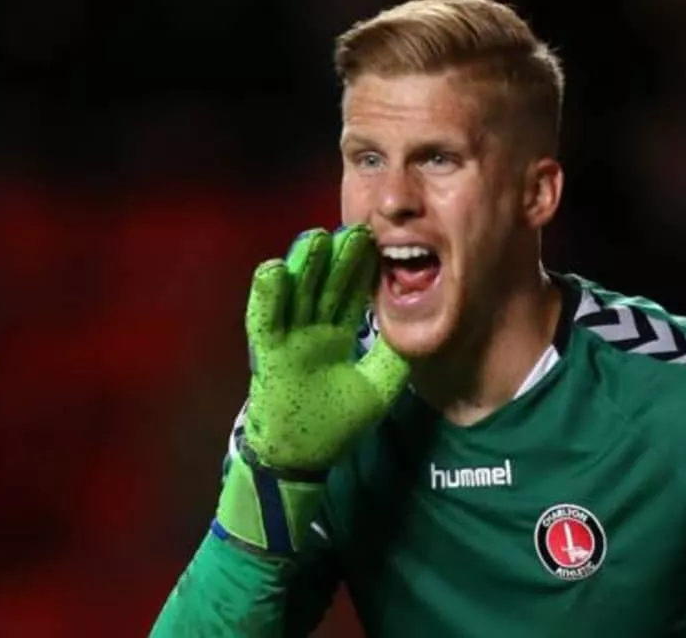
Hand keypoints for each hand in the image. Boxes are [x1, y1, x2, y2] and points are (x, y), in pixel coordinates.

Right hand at [242, 224, 408, 470]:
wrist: (302, 457)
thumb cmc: (336, 424)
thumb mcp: (380, 386)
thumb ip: (395, 357)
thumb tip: (420, 328)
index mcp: (337, 334)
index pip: (352, 294)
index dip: (363, 269)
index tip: (378, 241)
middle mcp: (312, 330)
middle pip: (326, 286)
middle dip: (339, 258)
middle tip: (356, 229)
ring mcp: (288, 339)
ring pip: (297, 294)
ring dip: (305, 267)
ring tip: (318, 237)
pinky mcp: (268, 353)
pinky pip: (265, 320)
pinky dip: (267, 296)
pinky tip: (274, 270)